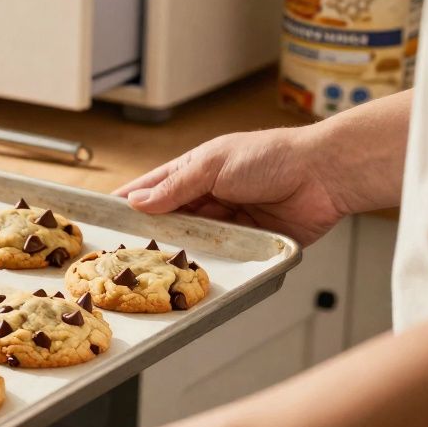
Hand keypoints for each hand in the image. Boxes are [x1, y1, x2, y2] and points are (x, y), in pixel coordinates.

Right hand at [112, 127, 347, 244]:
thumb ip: (175, 187)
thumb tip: (139, 202)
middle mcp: (209, 195)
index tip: (102, 218)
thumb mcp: (213, 165)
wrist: (325, 175)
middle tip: (125, 252)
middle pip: (170, 219)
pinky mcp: (250, 242)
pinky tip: (192, 269)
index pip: (152, 188)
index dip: (128, 202)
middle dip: (150, 233)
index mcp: (195, 170)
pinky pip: (222, 255)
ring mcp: (229, 220)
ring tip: (154, 266)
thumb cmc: (271, 157)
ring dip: (180, 249)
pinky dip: (208, 260)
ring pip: (193, 240)